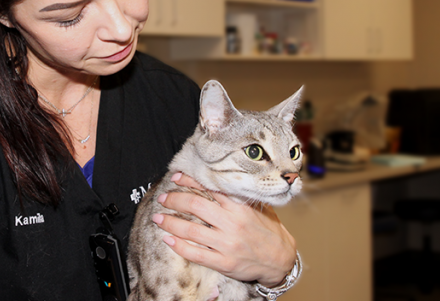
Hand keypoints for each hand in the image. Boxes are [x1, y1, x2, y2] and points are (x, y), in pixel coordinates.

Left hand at [153, 172, 296, 286]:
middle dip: (174, 199)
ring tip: (158, 218)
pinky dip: (179, 246)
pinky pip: (196, 253)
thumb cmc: (269, 231)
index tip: (176, 177)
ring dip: (170, 222)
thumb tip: (216, 182)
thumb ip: (238, 196)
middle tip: (163, 198)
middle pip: (195, 205)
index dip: (189, 181)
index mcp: (239, 206)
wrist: (281, 259)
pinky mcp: (224, 262)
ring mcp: (227, 244)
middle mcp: (232, 223)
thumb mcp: (258, 207)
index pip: (209, 188)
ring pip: (191, 230)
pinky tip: (168, 240)